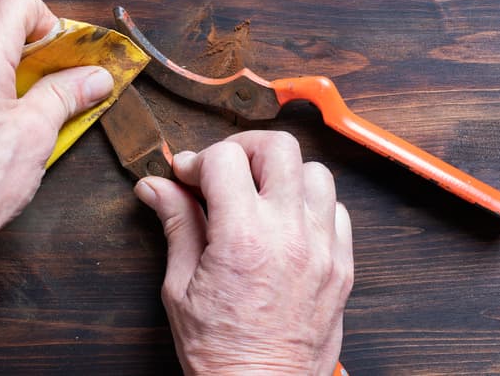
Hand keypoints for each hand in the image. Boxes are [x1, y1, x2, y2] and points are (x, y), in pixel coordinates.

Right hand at [134, 131, 353, 375]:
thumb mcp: (180, 287)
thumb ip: (176, 225)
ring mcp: (323, 248)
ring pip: (317, 173)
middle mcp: (289, 234)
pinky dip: (313, 206)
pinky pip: (338, 211)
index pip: (223, 159)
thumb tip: (156, 187)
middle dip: (244, 150)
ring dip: (284, 175)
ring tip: (260, 197)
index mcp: (243, 237)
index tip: (187, 178)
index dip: (198, 161)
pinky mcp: (342, 266)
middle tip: (225, 171)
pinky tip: (288, 224)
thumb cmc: (219, 351)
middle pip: (279, 148)